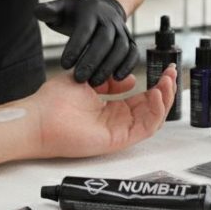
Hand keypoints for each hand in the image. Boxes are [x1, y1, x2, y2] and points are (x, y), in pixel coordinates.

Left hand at [28, 65, 176, 158]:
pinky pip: (145, 128)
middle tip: (172, 73)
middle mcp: (117, 121)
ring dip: (165, 99)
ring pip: (153, 119)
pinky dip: (156, 112)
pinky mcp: (118, 139)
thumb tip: (130, 79)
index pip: (142, 99)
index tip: (166, 69)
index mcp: (110, 109)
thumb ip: (108, 80)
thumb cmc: (54, 101)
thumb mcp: (86, 80)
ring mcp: (119, 131)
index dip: (156, 85)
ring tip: (168, 81)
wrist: (38, 119)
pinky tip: (157, 94)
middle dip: (166, 90)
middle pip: (152, 108)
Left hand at [34, 0, 139, 85]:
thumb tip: (39, 12)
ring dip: (109, 66)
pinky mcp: (130, 40)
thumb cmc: (75, 14)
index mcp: (90, 11)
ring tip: (95, 83)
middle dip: (92, 61)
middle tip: (79, 79)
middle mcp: (109, 20)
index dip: (75, 47)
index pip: (84, 30)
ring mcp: (122, 30)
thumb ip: (47, 11)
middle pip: (104, 41)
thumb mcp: (60, 9)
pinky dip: (128, 65)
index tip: (65, 65)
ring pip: (121, 48)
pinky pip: (133, 53)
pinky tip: (117, 79)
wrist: (101, 8)